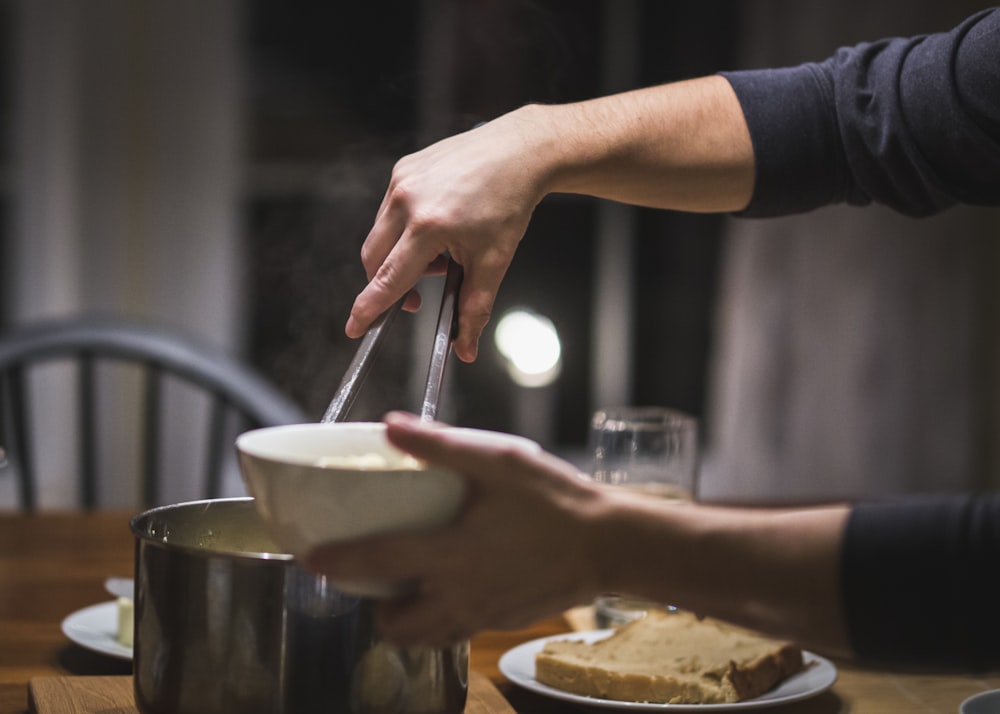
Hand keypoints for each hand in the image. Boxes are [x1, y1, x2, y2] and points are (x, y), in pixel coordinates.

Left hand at [304, 411, 606, 645]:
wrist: (609, 544)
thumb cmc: (555, 501)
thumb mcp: (499, 461)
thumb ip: (441, 446)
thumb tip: (391, 426)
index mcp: (452, 554)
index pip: (379, 561)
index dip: (339, 561)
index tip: (311, 560)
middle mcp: (461, 594)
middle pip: (396, 625)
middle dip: (371, 610)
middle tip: (367, 582)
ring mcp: (483, 614)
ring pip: (426, 637)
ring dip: (405, 621)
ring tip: (404, 590)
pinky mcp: (502, 621)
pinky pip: (458, 630)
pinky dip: (441, 618)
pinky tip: (452, 585)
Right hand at [345, 110, 550, 361]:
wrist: (519, 152)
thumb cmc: (509, 201)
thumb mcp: (494, 261)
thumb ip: (475, 308)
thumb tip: (465, 347)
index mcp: (428, 226)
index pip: (389, 279)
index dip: (368, 308)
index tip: (355, 327)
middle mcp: (407, 200)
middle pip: (374, 260)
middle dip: (389, 285)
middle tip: (418, 297)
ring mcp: (401, 181)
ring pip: (379, 236)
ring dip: (399, 257)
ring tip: (438, 258)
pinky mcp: (403, 169)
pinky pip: (388, 212)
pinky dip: (403, 231)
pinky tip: (435, 230)